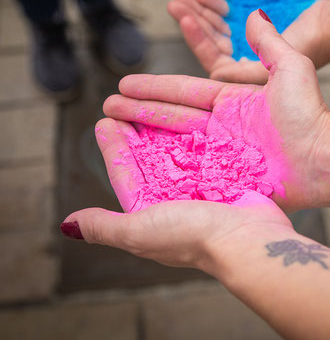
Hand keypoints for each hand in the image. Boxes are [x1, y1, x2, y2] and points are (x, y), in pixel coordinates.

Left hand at [62, 116, 293, 272]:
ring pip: (177, 151)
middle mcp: (175, 202)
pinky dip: (195, 133)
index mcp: (152, 215)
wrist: (248, 239)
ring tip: (150, 103)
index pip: (126, 176)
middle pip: (150, 159)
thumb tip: (68, 225)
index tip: (104, 122)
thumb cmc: (192, 236)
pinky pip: (205, 150)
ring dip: (163, 128)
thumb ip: (105, 226)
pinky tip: (188, 113)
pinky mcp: (226, 178)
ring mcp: (202, 189)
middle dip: (135, 134)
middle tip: (123, 105)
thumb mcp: (138, 231)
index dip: (114, 149)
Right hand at [102, 10, 329, 211]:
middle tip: (109, 105)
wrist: (324, 158)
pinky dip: (163, 165)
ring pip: (174, 142)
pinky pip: (186, 169)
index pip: (185, 91)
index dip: (156, 87)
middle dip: (140, 109)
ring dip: (144, 134)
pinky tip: (138, 162)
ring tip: (112, 129)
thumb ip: (269, 43)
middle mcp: (223, 128)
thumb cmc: (309, 114)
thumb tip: (254, 14)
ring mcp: (221, 154)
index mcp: (233, 103)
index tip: (125, 83)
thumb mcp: (292, 69)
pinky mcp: (224, 178)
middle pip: (173, 116)